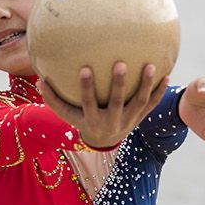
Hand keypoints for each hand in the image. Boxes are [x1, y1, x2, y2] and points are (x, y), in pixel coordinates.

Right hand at [37, 62, 169, 148]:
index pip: (88, 102)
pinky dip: (160, 92)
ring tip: (151, 66)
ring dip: (146, 85)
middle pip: (117, 102)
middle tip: (120, 64)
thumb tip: (38, 80)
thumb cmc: (82, 120)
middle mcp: (112, 121)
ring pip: (139, 102)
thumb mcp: (67, 114)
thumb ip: (53, 99)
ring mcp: (129, 121)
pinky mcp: (141, 119)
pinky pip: (153, 105)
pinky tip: (167, 74)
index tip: (84, 68)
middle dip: (119, 84)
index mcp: (93, 120)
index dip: (86, 88)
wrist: (104, 141)